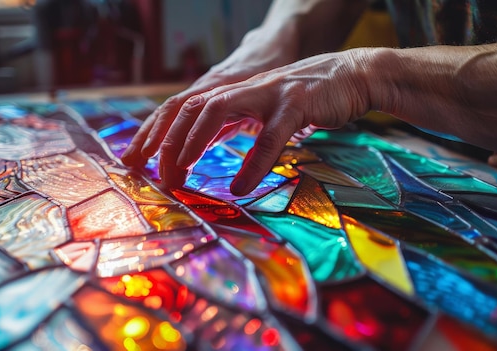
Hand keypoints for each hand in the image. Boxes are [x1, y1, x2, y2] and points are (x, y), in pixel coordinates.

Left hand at [125, 49, 371, 194]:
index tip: (142, 162)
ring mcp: (268, 93)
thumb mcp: (265, 109)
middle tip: (158, 177)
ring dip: (194, 143)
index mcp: (236, 93)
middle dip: (168, 142)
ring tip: (179, 172)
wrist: (354, 75)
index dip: (161, 134)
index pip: (187, 110)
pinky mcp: (296, 103)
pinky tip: (241, 186)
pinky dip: (254, 163)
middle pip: (192, 108)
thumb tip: (209, 144)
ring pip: (218, 111)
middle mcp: (245, 89)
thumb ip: (238, 122)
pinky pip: (270, 136)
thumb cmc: (309, 98)